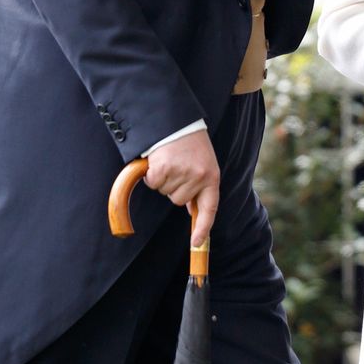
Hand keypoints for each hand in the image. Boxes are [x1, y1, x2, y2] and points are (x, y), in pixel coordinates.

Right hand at [144, 129, 219, 246]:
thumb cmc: (191, 143)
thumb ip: (201, 187)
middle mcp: (198, 177)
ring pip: (165, 192)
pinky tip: (159, 160)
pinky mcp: (163, 169)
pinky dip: (151, 174)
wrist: (176, 120)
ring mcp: (181, 174)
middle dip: (175, 188)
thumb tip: (193, 211)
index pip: (210, 209)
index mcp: (212, 177)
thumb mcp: (204, 164)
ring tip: (170, 160)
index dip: (203, 228)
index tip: (196, 242)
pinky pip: (153, 183)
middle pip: (179, 200)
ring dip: (164, 180)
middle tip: (178, 167)